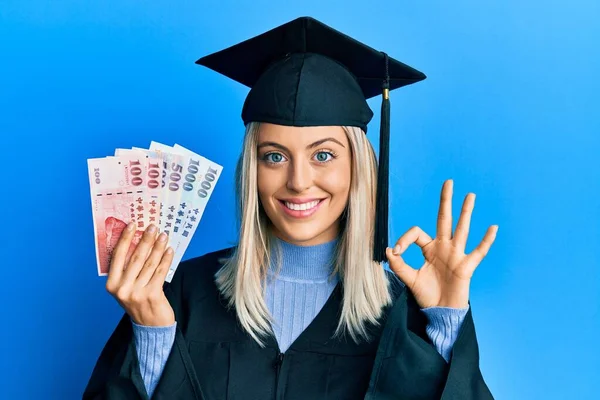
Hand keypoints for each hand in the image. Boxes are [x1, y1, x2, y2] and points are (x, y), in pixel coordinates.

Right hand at [105, 223, 174, 325]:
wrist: (150, 326)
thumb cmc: (139, 301)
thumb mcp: (127, 287)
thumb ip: (128, 269)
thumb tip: (138, 241)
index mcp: (112, 284)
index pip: (118, 256)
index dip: (125, 238)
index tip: (133, 224)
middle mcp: (122, 288)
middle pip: (135, 257)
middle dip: (146, 240)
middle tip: (153, 226)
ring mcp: (137, 292)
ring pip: (149, 263)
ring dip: (158, 247)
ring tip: (164, 236)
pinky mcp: (152, 295)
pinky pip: (160, 272)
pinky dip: (166, 259)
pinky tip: (169, 250)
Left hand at [386, 179, 497, 308]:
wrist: (439, 312)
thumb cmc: (426, 295)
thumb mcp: (409, 279)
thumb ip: (399, 265)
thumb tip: (389, 249)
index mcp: (429, 248)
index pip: (417, 233)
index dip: (404, 239)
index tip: (396, 252)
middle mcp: (443, 247)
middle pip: (444, 219)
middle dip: (446, 201)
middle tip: (448, 182)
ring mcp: (456, 255)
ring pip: (461, 229)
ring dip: (465, 213)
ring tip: (470, 196)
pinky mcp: (466, 267)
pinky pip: (478, 252)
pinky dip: (486, 241)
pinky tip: (492, 227)